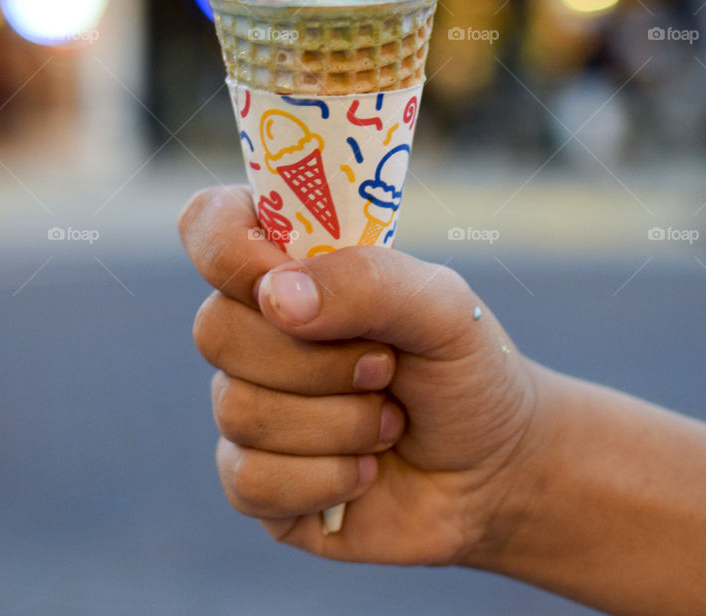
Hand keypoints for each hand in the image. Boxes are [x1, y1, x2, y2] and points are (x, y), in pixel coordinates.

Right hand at [178, 185, 549, 565]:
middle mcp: (259, 328)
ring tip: (389, 421)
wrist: (494, 472)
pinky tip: (365, 472)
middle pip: (216, 329)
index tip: (283, 278)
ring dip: (339, 423)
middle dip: (317, 360)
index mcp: (294, 263)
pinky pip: (249, 480)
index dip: (230, 250)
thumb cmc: (466, 369)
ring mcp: (250, 404)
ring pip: (240, 410)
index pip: (211, 224)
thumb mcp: (445, 307)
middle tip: (385, 366)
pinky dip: (325, 479)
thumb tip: (276, 295)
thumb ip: (369, 281)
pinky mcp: (254, 482)